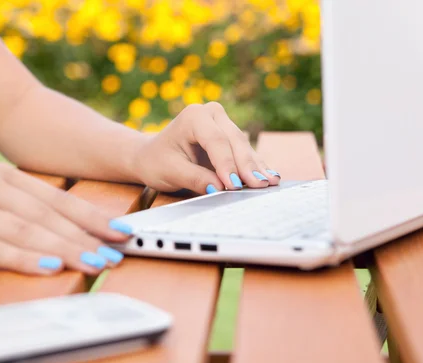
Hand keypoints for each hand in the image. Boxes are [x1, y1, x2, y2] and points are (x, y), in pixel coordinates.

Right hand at [0, 163, 131, 274]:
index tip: (121, 231)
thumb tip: (70, 234)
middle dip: (86, 235)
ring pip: (25, 229)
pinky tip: (48, 267)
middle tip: (116, 252)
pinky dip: (23, 258)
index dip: (91, 216)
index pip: (56, 198)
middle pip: (46, 213)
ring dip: (64, 248)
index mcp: (0, 175)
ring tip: (93, 263)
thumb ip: (20, 211)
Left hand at [131, 102, 280, 194]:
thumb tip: (219, 188)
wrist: (151, 157)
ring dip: (256, 167)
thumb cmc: (157, 162)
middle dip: (247, 166)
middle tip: (260, 185)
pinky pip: (245, 152)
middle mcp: (212, 114)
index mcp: (194, 116)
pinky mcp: (230, 136)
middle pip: (234, 142)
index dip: (227, 165)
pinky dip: (256, 166)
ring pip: (243, 147)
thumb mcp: (171, 172)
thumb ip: (195, 178)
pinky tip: (270, 177)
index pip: (216, 141)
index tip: (235, 185)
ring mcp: (224, 123)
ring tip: (271, 182)